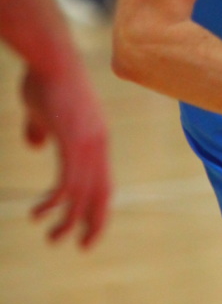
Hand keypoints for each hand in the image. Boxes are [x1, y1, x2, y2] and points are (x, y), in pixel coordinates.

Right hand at [23, 61, 111, 246]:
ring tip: (52, 239)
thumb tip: (35, 146)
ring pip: (83, 195)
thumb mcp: (42, 110)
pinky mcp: (73, 143)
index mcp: (96, 139)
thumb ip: (41, 130)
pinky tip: (37, 213)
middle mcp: (99, 145)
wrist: (51, 56)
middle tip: (83, 247)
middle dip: (94, 223)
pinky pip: (67, 184)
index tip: (88, 228)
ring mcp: (88, 145)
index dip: (98, 207)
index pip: (105, 182)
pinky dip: (54, 203)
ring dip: (67, 221)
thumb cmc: (44, 77)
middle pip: (103, 194)